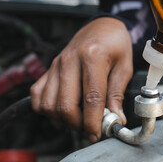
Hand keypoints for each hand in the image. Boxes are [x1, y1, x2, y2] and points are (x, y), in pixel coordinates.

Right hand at [30, 17, 132, 142]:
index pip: (90, 98)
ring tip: (80, 118)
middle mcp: (69, 60)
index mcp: (92, 56)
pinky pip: (37, 96)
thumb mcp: (124, 67)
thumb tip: (115, 120)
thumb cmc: (115, 45)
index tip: (98, 134)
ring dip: (63, 119)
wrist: (101, 27)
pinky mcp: (47, 70)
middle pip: (65, 105)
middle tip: (91, 128)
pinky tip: (63, 109)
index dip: (94, 122)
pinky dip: (47, 109)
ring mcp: (55, 65)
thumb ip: (117, 94)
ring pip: (49, 104)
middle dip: (78, 124)